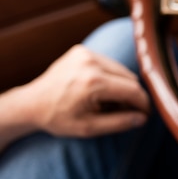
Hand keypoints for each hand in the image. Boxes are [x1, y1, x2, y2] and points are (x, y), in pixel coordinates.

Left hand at [29, 44, 149, 136]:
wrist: (30, 103)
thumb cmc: (57, 118)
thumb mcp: (88, 128)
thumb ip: (119, 123)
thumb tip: (143, 119)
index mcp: (93, 82)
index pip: (132, 90)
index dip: (143, 104)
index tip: (146, 114)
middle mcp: (91, 63)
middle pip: (130, 78)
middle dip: (133, 95)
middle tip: (128, 111)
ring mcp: (85, 53)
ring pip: (121, 69)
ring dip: (123, 85)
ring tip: (112, 102)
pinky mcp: (82, 50)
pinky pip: (109, 63)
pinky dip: (111, 76)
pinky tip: (101, 90)